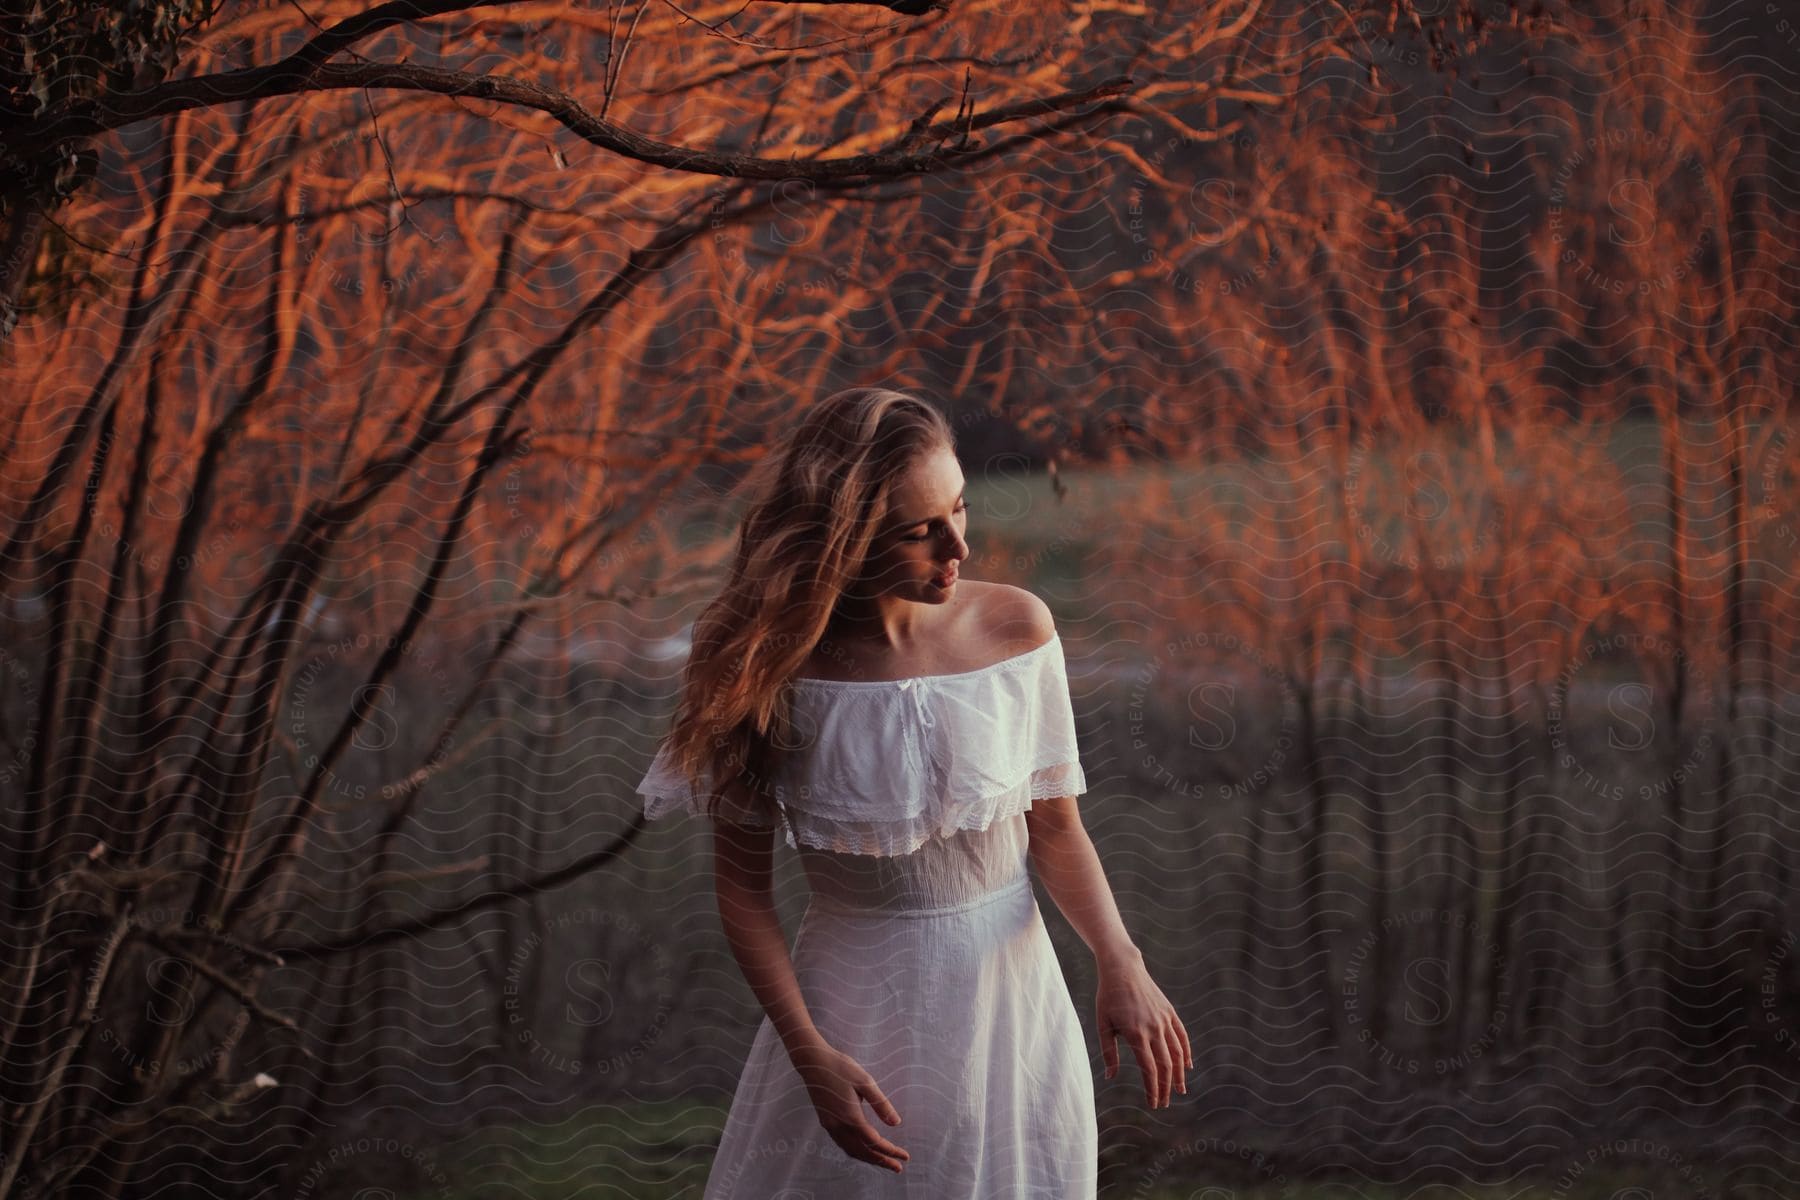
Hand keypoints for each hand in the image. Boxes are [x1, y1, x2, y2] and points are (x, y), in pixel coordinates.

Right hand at [790, 1040, 910, 1172]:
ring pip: (851, 1150)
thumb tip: (896, 1123)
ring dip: (869, 1158)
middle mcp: (838, 1125)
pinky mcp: (826, 1121)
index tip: (904, 1157)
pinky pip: (843, 1144)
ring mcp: (830, 1125)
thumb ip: (880, 1104)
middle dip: (881, 1161)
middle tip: (898, 1168)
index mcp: (850, 1116)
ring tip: (884, 1161)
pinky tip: (864, 1148)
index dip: (890, 1151)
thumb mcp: (865, 1081)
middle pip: (863, 1151)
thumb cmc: (841, 1067)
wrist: (812, 1062)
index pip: (874, 1142)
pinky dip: (856, 1151)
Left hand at [1095, 949, 1191, 1107]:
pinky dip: (1186, 1053)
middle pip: (1165, 1066)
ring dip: (1179, 1075)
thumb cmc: (1108, 997)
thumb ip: (1108, 1052)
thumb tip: (1111, 1077)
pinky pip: (1182, 1037)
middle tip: (1163, 1103)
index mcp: (1136, 1034)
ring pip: (1177, 1054)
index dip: (1153, 1089)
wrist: (1123, 969)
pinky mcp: (1170, 1012)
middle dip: (1165, 1088)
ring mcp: (1164, 1020)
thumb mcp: (1103, 1025)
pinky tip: (1186, 1066)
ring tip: (1179, 1090)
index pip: (1149, 1069)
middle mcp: (1154, 1029)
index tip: (1153, 1103)